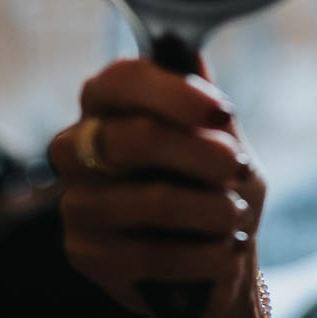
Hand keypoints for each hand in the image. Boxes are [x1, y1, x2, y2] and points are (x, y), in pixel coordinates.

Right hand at [46, 55, 266, 317]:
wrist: (207, 261)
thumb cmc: (210, 187)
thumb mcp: (220, 143)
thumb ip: (206, 108)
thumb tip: (192, 56)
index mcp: (105, 104)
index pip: (121, 81)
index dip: (173, 93)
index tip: (221, 111)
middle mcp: (75, 149)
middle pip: (135, 139)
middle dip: (200, 154)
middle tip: (240, 167)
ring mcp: (75, 204)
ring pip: (149, 200)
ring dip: (210, 209)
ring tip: (237, 215)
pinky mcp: (84, 255)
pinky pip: (151, 255)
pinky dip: (203, 253)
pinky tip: (226, 250)